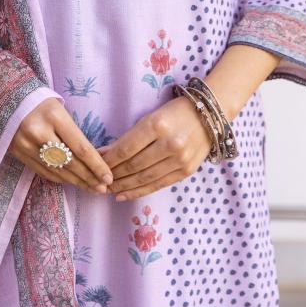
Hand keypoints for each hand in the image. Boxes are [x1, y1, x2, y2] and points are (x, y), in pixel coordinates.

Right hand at [8, 96, 113, 194]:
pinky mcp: (18, 153)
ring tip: (91, 188)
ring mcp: (27, 145)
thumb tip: (93, 160)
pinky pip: (43, 171)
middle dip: (89, 178)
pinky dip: (60, 179)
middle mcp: (40, 132)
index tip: (108, 177)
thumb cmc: (42, 103)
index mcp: (55, 116)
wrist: (9, 99)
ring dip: (76, 182)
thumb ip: (74, 133)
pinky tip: (71, 182)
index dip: (96, 165)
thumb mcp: (60, 110)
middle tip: (103, 188)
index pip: (80, 147)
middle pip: (70, 162)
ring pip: (57, 171)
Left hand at [96, 95, 212, 200]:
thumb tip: (105, 153)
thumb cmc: (174, 112)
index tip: (96, 164)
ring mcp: (180, 159)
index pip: (127, 147)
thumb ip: (131, 136)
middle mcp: (169, 143)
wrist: (209, 115)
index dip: (110, 159)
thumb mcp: (151, 117)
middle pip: (134, 165)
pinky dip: (139, 191)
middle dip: (114, 175)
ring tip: (108, 190)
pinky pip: (158, 185)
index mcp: (157, 125)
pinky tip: (124, 194)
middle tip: (98, 180)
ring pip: (145, 178)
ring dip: (123, 186)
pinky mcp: (186, 171)